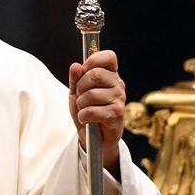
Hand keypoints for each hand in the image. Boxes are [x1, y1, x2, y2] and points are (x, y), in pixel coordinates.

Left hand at [68, 50, 125, 174]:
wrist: (94, 138)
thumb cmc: (87, 111)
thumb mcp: (76, 93)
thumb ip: (75, 78)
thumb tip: (75, 66)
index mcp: (110, 75)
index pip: (109, 57)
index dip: (94, 59)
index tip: (85, 69)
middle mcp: (118, 85)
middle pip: (95, 74)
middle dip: (80, 86)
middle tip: (80, 96)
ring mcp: (119, 99)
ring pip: (91, 94)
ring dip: (81, 104)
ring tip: (84, 110)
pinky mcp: (117, 114)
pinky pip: (93, 110)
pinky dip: (83, 116)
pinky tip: (86, 119)